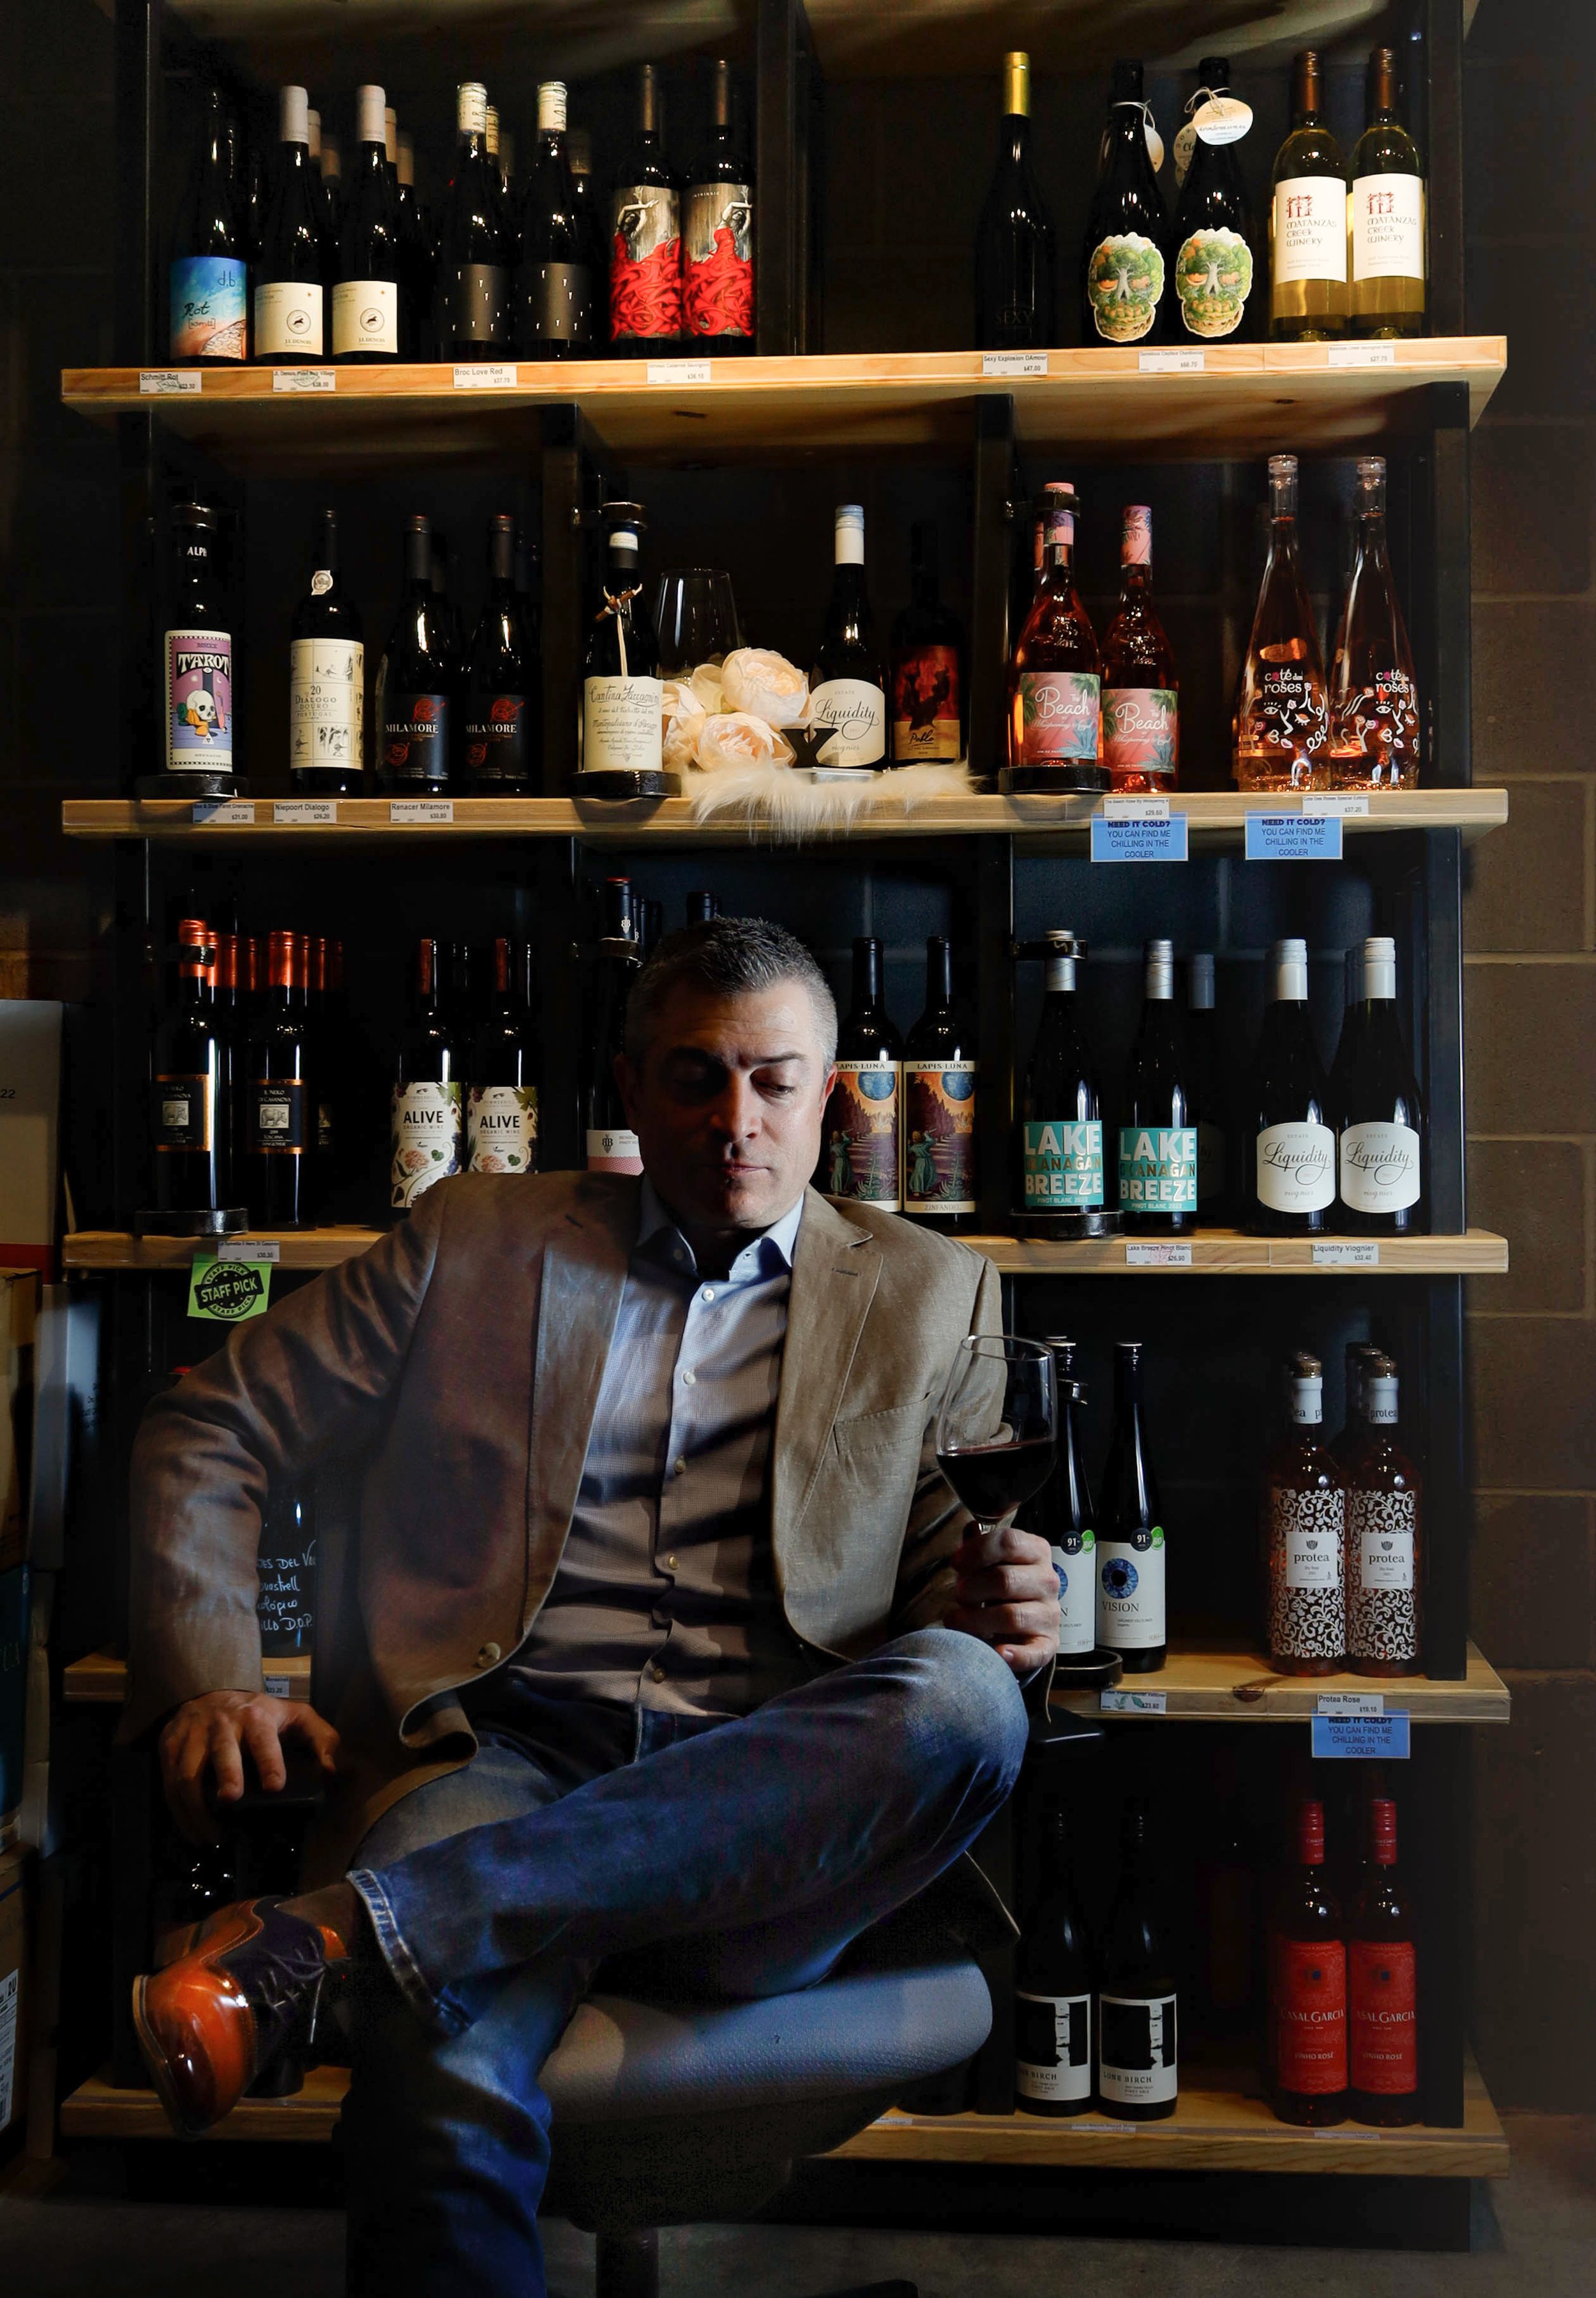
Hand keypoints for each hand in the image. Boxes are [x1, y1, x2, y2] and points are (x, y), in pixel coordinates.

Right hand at [158, 1690, 339, 1844]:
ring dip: (197, 1809)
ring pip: (187, 1773)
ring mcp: (192, 1736)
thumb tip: (331, 1772)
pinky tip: (193, 1832)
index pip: (263, 1738)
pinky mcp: (169, 1747)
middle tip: (231, 1801)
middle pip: (221, 1752)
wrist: (209, 1694)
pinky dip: (178, 1813)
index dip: (269, 1761)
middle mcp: (221, 1723)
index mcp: (255, 1716)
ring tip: (213, 1838)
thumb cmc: (259, 1714)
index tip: (275, 1786)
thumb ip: (320, 1739)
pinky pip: (168, 1784)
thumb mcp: (295, 1717)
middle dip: (227, 1776)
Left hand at [946, 1521, 1058, 1676]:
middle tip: (958, 1595)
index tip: (955, 1563)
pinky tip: (997, 1652)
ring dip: (975, 1620)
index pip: (1008, 1542)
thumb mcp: (991, 1562)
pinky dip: (1015, 1655)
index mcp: (1036, 1552)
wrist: (1022, 1623)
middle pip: (1004, 1579)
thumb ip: (981, 1546)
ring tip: (957, 1620)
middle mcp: (1048, 1581)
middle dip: (971, 1589)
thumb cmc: (1002, 1587)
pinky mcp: (1048, 1644)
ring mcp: (1050, 1614)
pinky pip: (1035, 1652)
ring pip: (1011, 1616)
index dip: (976, 1551)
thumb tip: (971, 1529)